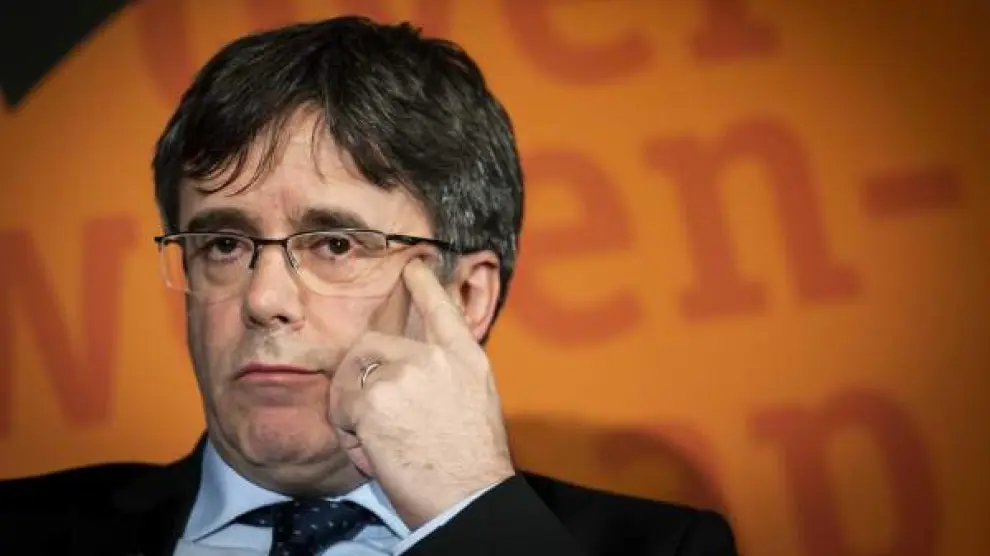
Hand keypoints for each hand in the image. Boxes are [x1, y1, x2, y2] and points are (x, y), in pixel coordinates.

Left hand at [328, 258, 514, 527]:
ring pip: (351, 374)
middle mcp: (436, 357)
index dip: (422, 283)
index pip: (440, 306)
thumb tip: (420, 369)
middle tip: (365, 414)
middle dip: (359, 375)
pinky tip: (373, 454)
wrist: (468, 497)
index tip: (413, 265)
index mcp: (466, 358)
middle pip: (373, 342)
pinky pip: (342, 409)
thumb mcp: (474, 403)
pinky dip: (349, 436)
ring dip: (351, 408)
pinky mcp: (375, 399)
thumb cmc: (471, 465)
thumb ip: (448, 375)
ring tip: (374, 441)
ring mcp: (405, 374)